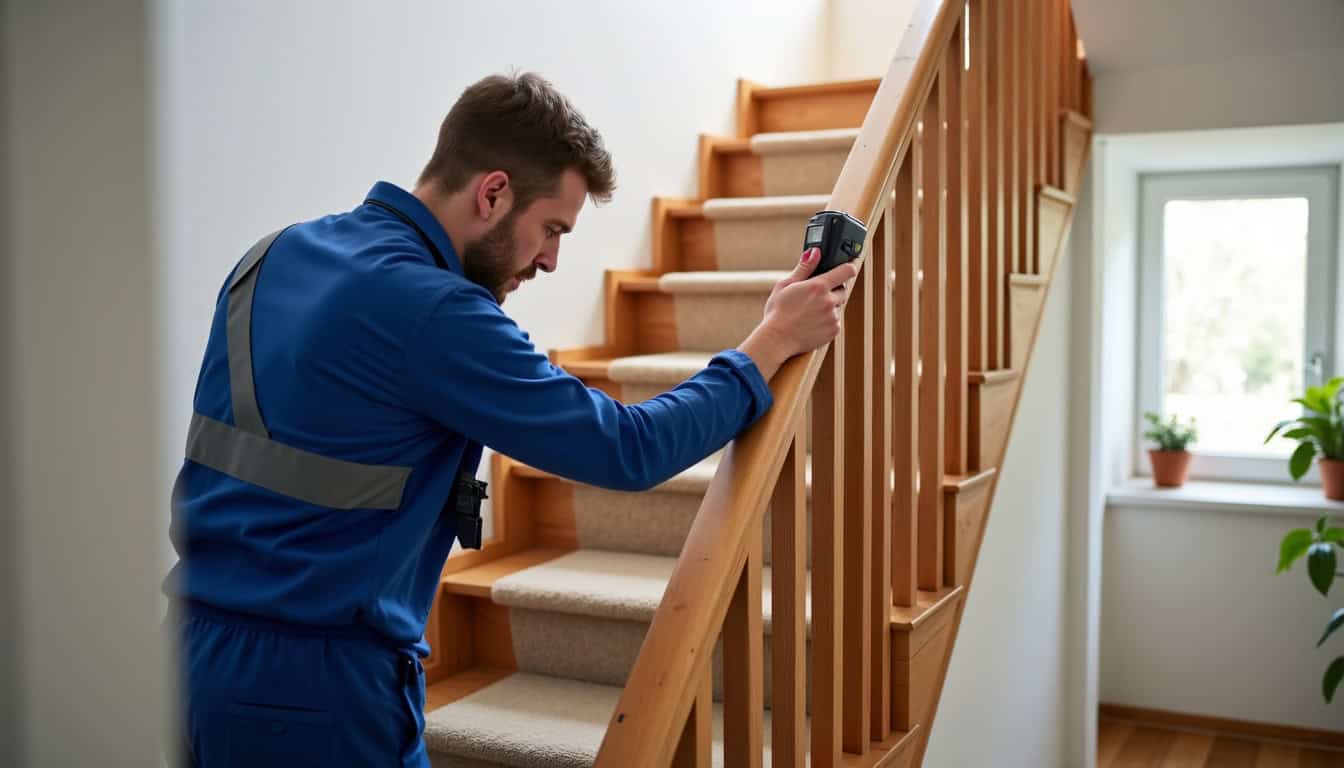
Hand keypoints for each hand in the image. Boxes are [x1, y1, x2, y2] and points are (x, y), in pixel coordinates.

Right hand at [738, 248, 858, 379]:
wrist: (776, 339)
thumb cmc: (777, 312)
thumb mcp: (786, 285)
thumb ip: (804, 268)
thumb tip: (815, 252)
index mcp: (818, 286)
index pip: (846, 271)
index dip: (847, 268)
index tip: (846, 269)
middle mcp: (829, 301)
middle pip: (843, 290)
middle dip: (833, 291)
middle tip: (815, 297)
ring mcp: (832, 317)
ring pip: (837, 308)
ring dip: (828, 308)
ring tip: (809, 313)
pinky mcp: (833, 331)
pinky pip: (835, 323)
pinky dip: (827, 322)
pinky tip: (811, 324)